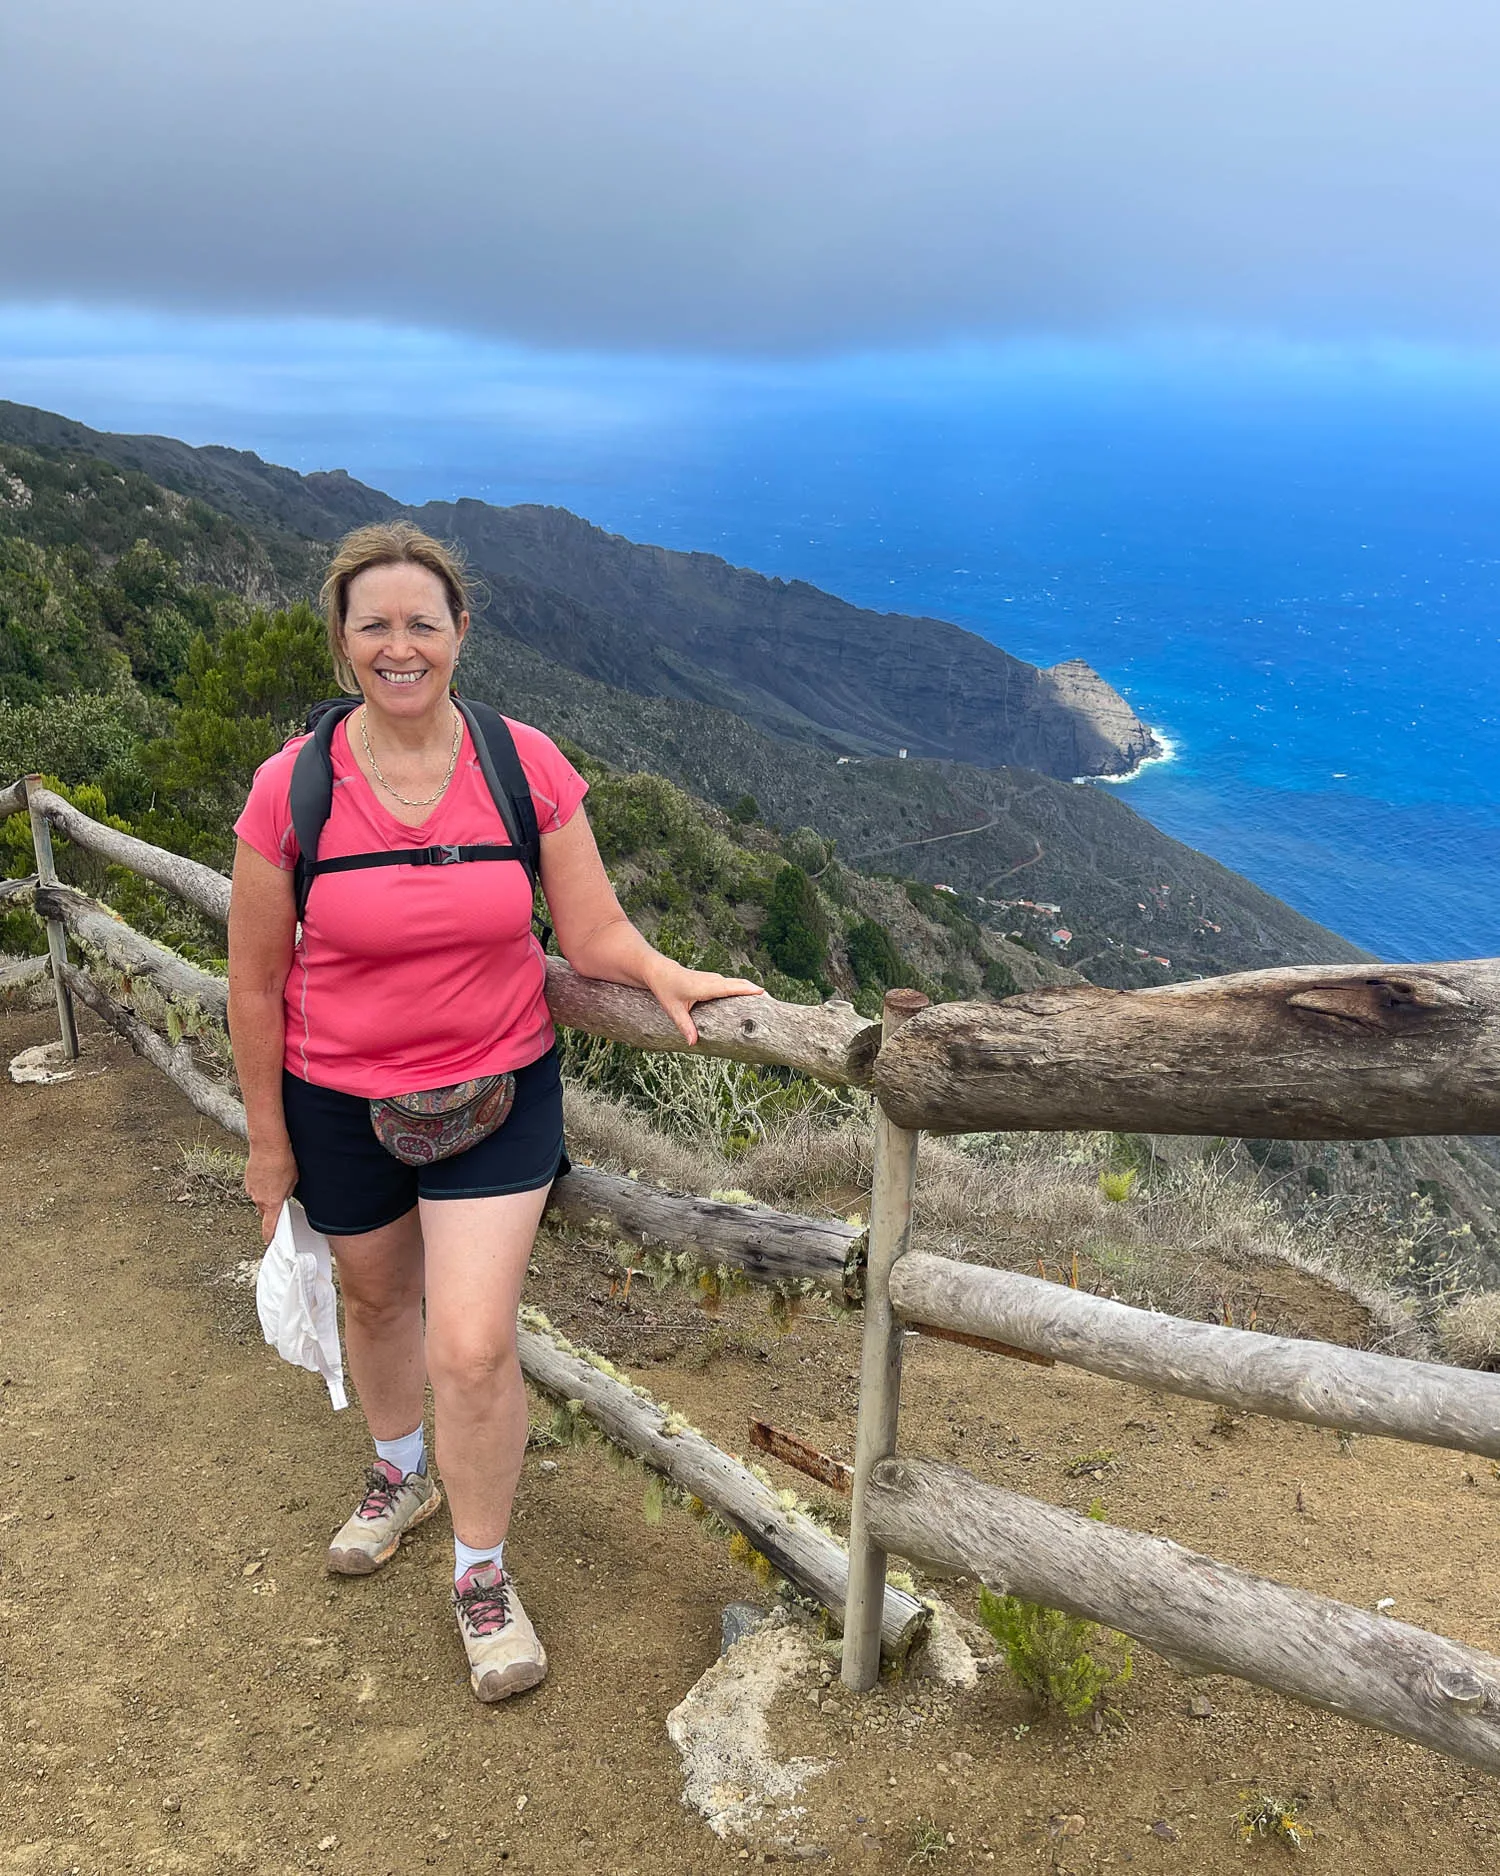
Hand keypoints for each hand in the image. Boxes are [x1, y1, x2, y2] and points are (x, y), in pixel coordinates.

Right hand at [245, 1140, 299, 1244]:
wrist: (268, 1145)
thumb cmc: (283, 1161)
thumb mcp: (293, 1181)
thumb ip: (287, 1193)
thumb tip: (284, 1195)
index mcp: (272, 1203)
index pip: (269, 1226)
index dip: (269, 1235)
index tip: (269, 1240)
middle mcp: (259, 1199)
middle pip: (264, 1211)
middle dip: (271, 1208)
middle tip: (279, 1198)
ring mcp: (251, 1189)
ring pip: (259, 1198)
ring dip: (266, 1194)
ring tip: (276, 1180)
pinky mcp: (247, 1180)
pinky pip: (255, 1187)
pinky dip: (261, 1184)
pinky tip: (269, 1174)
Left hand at [644, 960, 765, 1045]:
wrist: (660, 971)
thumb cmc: (666, 989)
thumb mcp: (674, 1009)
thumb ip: (685, 1026)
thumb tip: (692, 1044)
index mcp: (706, 987)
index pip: (731, 988)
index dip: (747, 990)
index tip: (764, 993)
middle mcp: (713, 980)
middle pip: (740, 984)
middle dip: (756, 990)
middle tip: (774, 1001)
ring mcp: (714, 978)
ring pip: (737, 983)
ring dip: (751, 989)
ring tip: (768, 1000)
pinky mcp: (714, 979)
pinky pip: (732, 983)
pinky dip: (743, 988)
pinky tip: (751, 996)